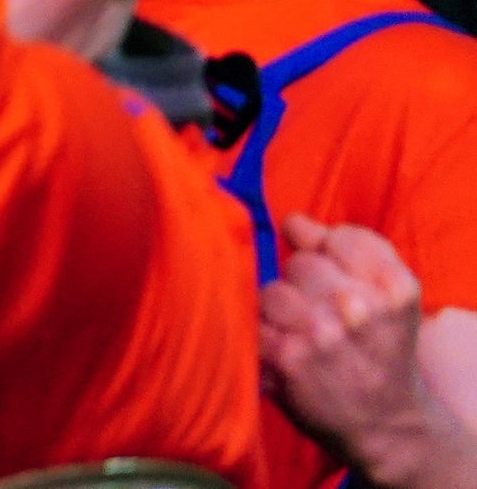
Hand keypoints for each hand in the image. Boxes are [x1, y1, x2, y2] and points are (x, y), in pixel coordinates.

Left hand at [262, 217, 476, 483]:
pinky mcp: (288, 359)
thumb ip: (344, 249)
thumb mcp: (388, 297)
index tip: (341, 281)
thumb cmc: (381, 351)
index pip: (340, 238)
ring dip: (280, 315)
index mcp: (394, 287)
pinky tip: (282, 353)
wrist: (387, 425)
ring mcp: (323, 334)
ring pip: (272, 291)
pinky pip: (252, 323)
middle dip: (305, 286)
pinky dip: (261, 337)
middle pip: (301, 264)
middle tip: (326, 321)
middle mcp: (360, 307)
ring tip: (306, 341)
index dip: (331, 255)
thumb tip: (292, 220)